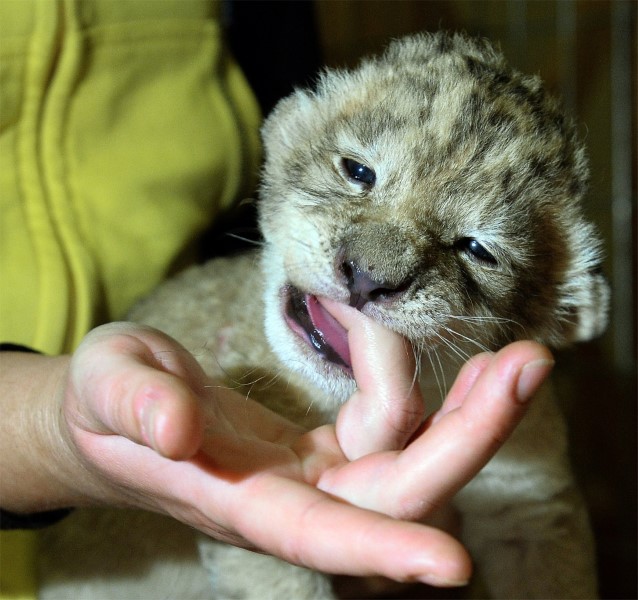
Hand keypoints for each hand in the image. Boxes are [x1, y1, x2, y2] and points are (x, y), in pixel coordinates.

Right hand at [0, 318, 551, 587]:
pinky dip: (420, 386)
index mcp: (242, 499)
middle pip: (400, 489)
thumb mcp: (106, 386)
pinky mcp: (329, 446)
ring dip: (466, 408)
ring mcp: (319, 473)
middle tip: (527, 366)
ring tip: (511, 356)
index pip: (319, 538)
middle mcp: (295, 496)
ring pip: (412, 455)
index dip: (380, 553)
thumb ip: (135, 405)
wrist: (117, 409)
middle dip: (469, 437)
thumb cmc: (105, 400)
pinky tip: (428, 349)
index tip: (453, 567)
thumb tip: (177, 426)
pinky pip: (395, 424)